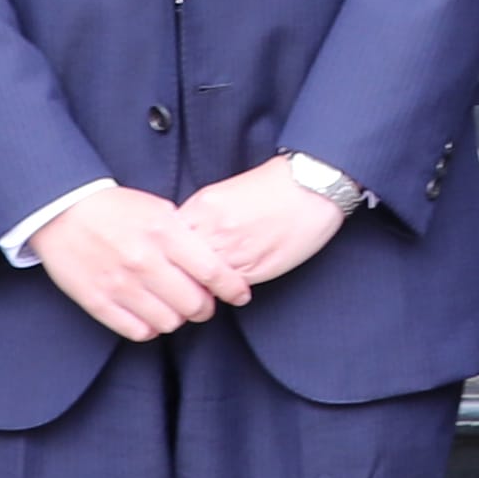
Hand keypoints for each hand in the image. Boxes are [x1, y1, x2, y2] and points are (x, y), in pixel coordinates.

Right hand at [25, 186, 224, 340]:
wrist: (61, 211)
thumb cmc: (114, 208)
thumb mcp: (157, 209)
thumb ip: (186, 236)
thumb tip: (215, 263)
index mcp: (164, 233)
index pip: (213, 272)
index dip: (233, 289)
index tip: (240, 295)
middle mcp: (144, 261)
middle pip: (194, 305)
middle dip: (205, 307)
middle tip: (203, 303)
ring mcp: (120, 284)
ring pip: (169, 322)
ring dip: (177, 318)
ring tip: (173, 307)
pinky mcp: (98, 301)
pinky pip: (138, 331)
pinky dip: (150, 327)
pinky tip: (150, 314)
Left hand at [174, 156, 356, 298]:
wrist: (312, 187)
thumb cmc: (274, 187)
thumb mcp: (226, 193)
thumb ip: (203, 216)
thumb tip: (185, 241)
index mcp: (203, 205)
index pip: (167, 237)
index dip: (166, 251)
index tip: (168, 258)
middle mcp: (213, 228)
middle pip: (177, 262)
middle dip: (175, 273)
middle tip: (175, 282)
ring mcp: (231, 251)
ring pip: (198, 280)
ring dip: (195, 287)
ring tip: (197, 290)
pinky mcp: (252, 268)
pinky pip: (226, 288)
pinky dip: (221, 290)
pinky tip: (224, 288)